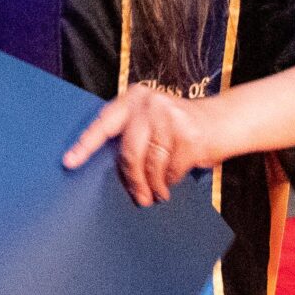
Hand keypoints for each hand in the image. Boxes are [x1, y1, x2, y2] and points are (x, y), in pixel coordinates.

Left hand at [63, 85, 224, 207]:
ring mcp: (171, 118)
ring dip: (154, 185)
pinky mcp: (190, 136)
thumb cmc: (180, 126)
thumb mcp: (152, 120)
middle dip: (132, 179)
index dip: (86, 144)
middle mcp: (151, 103)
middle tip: (138, 197)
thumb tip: (110, 168)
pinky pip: (171, 170)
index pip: (103, 123)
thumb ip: (132, 133)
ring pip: (151, 165)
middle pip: (129, 152)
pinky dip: (172, 181)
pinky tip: (173, 181)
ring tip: (157, 193)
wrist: (224, 120)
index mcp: (134, 98)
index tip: (69, 162)